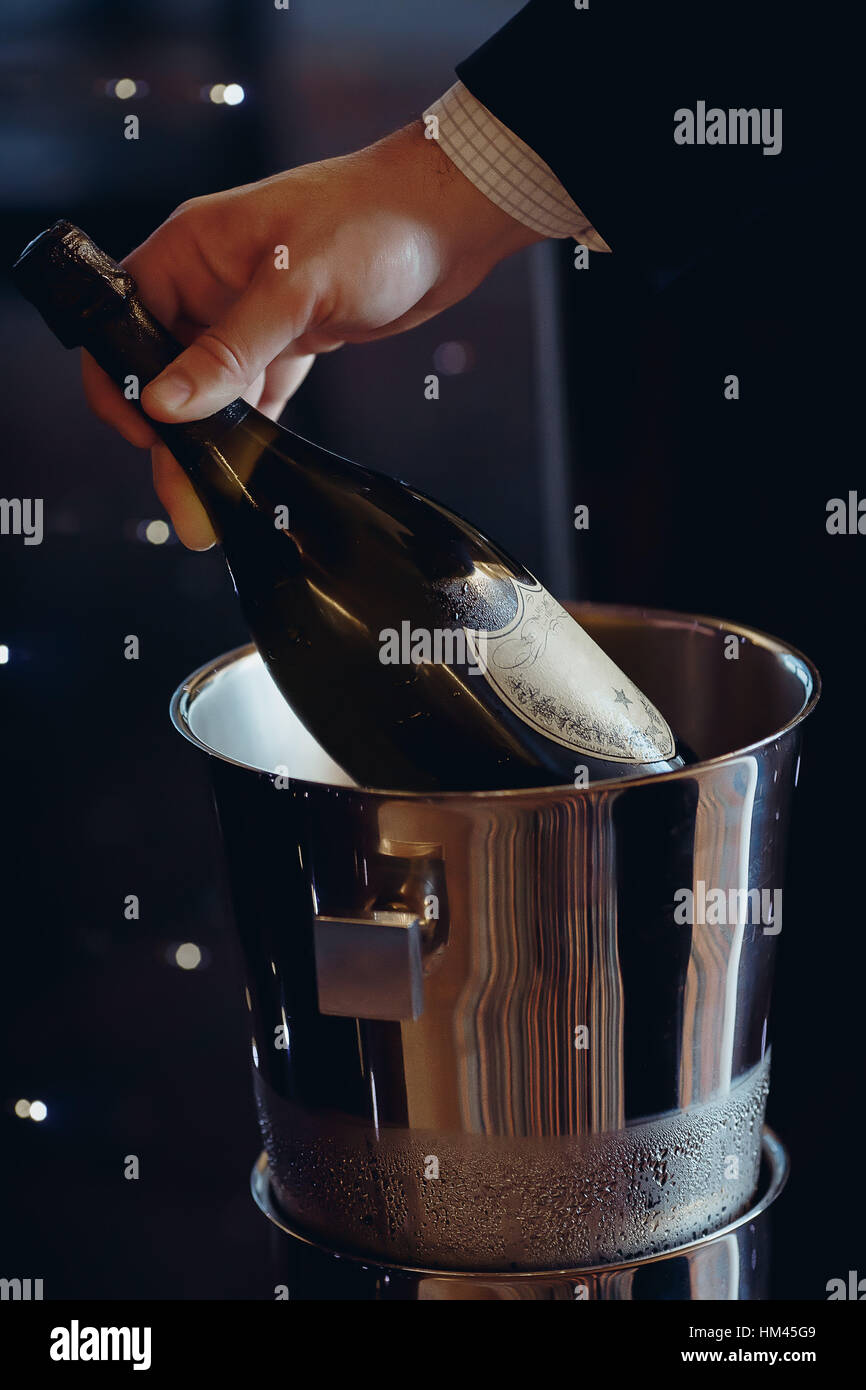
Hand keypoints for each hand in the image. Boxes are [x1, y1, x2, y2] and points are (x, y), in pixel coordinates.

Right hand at [82, 121, 543, 547]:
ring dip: (210, 447)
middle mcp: (211, 284)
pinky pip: (254, 398)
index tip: (144, 433)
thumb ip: (229, 350)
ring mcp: (249, 316)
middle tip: (184, 502)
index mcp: (192, 250)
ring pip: (210, 393)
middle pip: (164, 368)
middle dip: (171, 436)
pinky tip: (245, 476)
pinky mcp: (288, 342)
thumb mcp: (295, 286)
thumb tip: (166, 403)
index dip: (121, 377)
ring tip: (209, 508)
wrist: (450, 219)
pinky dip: (250, 435)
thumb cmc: (376, 220)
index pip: (124, 318)